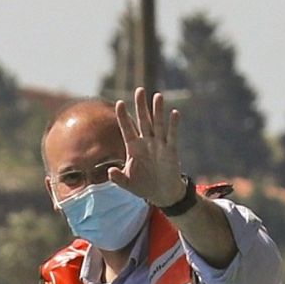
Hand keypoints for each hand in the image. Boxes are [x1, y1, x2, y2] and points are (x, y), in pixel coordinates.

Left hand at [107, 87, 186, 207]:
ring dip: (157, 111)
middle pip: (143, 121)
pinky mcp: (171, 151)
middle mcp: (146, 143)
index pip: (127, 129)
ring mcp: (159, 145)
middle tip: (139, 90)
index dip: (123, 117)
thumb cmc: (143, 186)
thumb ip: (118, 178)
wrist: (162, 194)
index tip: (119, 103)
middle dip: (141, 106)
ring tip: (157, 96)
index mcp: (133, 148)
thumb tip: (110, 171)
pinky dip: (173, 125)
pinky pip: (172, 136)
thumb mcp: (127, 183)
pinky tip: (174, 113)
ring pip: (157, 125)